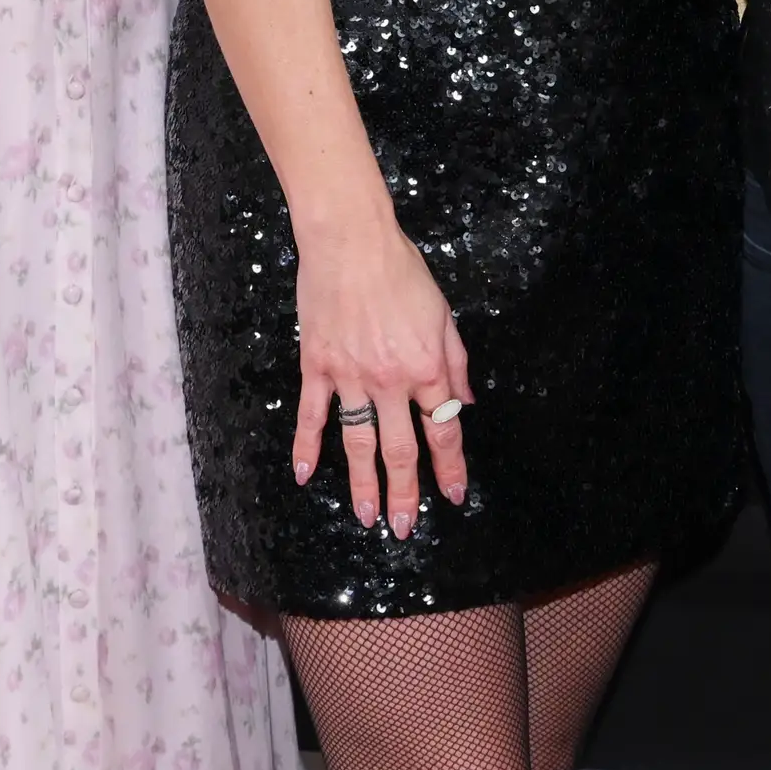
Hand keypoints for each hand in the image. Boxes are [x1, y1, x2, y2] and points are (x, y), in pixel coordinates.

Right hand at [293, 207, 471, 535]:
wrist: (352, 241)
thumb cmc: (401, 271)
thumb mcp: (444, 314)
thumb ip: (457, 362)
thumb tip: (466, 403)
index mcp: (427, 367)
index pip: (443, 431)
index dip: (451, 468)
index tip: (455, 496)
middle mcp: (391, 381)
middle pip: (401, 449)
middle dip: (406, 493)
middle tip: (403, 528)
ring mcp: (351, 377)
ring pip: (358, 443)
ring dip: (363, 484)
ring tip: (367, 517)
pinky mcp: (317, 367)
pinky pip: (313, 415)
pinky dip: (307, 447)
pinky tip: (304, 476)